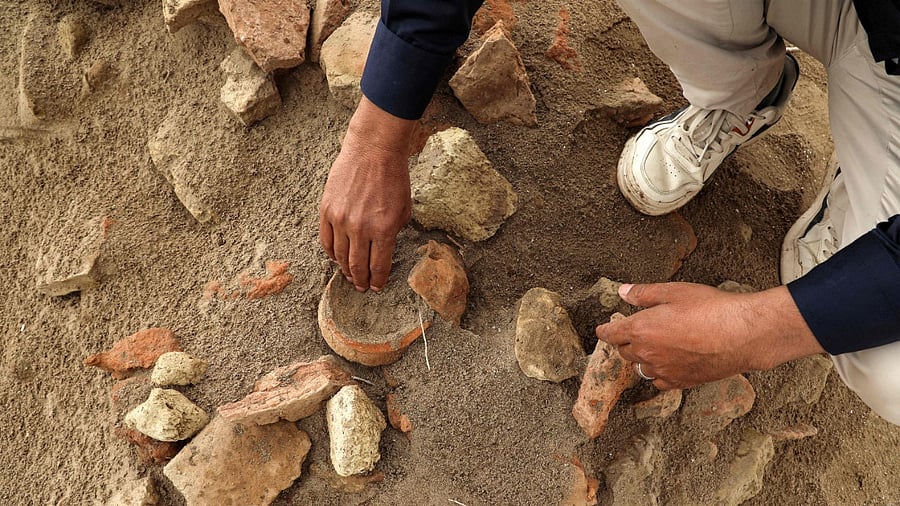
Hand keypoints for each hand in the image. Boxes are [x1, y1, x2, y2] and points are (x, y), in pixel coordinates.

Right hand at [319, 97, 416, 290]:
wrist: (373, 150)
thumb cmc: (393, 178)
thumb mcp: (404, 210)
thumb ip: (393, 234)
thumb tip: (383, 254)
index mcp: (384, 230)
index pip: (379, 266)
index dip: (378, 281)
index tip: (377, 287)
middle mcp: (360, 228)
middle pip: (357, 266)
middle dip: (361, 281)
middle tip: (363, 287)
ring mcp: (341, 219)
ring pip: (340, 256)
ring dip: (345, 270)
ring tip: (350, 276)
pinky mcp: (327, 210)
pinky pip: (326, 240)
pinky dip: (331, 253)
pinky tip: (337, 258)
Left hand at [595, 282, 823, 389]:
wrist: (743, 334)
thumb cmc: (710, 308)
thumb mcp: (674, 291)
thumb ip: (644, 293)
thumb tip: (623, 292)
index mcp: (641, 330)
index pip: (611, 334)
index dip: (605, 330)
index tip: (602, 330)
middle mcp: (648, 354)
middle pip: (625, 352)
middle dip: (625, 342)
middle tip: (634, 332)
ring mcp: (664, 371)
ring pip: (640, 369)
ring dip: (641, 358)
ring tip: (651, 348)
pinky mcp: (682, 382)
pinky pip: (659, 383)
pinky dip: (658, 375)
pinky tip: (666, 366)